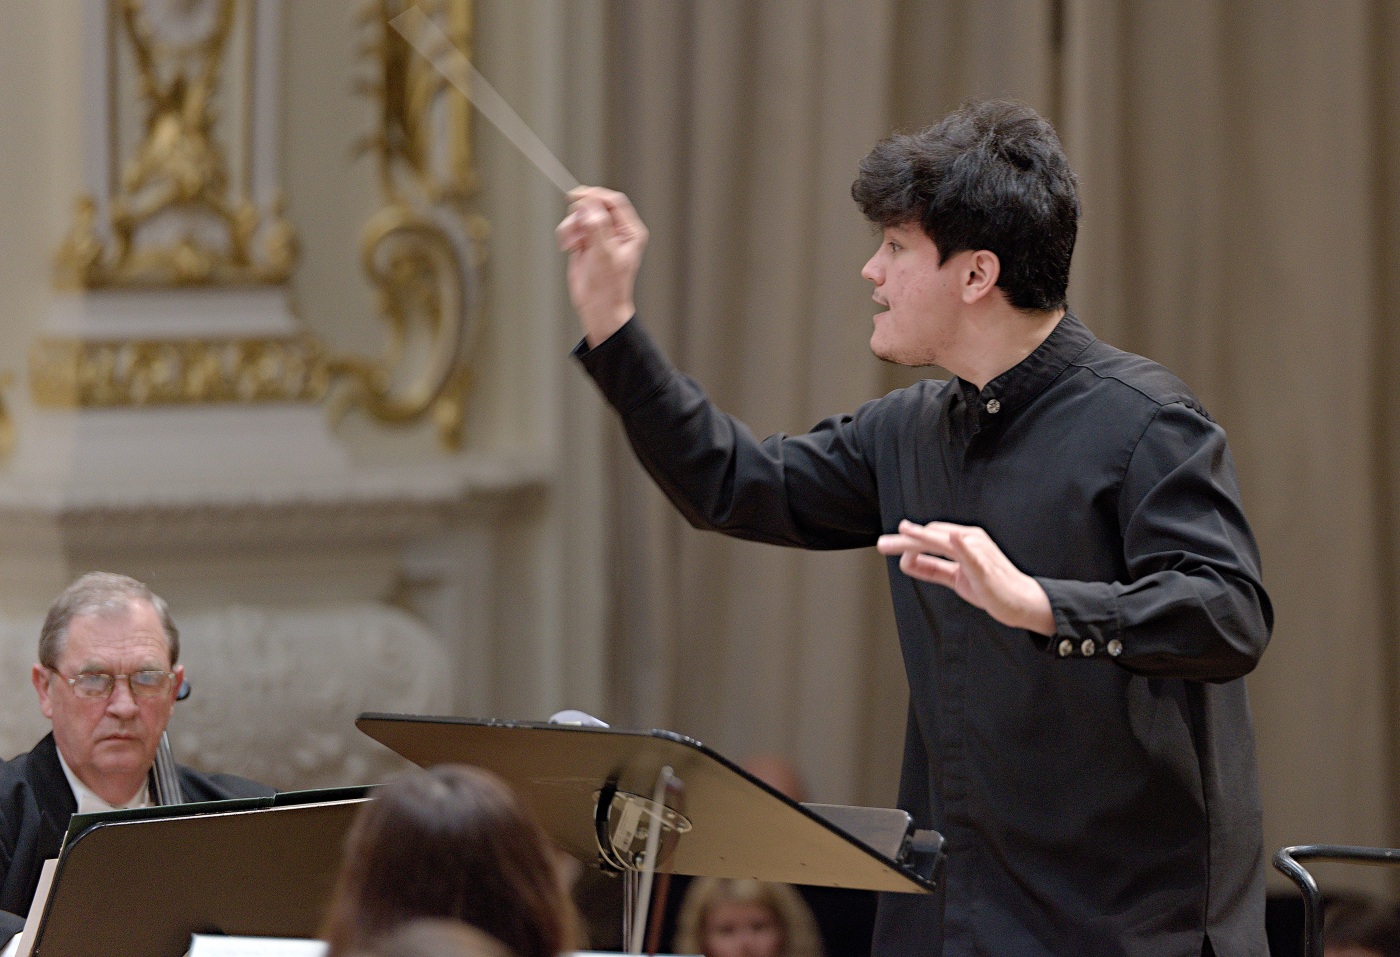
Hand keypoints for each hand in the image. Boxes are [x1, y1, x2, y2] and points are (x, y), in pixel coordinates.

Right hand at [556, 186, 648, 345]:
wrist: (597, 307)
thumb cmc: (609, 286)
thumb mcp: (605, 254)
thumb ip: (597, 227)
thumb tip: (588, 205)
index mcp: (629, 231)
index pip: (614, 202)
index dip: (596, 196)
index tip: (578, 196)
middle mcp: (615, 231)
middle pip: (594, 205)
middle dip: (580, 215)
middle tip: (574, 227)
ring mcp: (599, 235)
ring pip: (580, 215)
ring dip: (570, 226)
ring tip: (569, 243)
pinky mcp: (584, 242)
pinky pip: (572, 227)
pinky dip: (566, 233)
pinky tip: (567, 246)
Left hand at [876, 520, 1054, 634]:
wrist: (1021, 602)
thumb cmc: (990, 588)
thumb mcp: (955, 577)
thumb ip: (933, 569)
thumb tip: (908, 562)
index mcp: (963, 541)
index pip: (930, 535)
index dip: (907, 540)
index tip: (887, 545)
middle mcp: (970, 539)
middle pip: (931, 535)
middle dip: (905, 540)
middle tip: (882, 545)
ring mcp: (978, 551)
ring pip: (942, 541)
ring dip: (918, 538)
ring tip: (899, 537)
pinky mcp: (985, 567)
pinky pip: (971, 554)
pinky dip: (962, 545)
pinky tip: (954, 539)